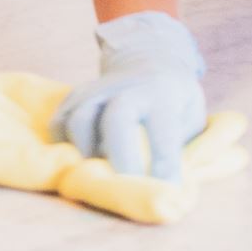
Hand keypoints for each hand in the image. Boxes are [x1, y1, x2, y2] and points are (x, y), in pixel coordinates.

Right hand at [52, 11, 209, 182]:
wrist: (148, 61)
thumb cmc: (175, 102)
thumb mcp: (192, 117)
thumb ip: (181, 147)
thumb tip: (168, 187)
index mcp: (162, 93)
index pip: (163, 130)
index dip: (164, 163)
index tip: (166, 189)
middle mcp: (126, 87)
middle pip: (116, 120)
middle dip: (122, 159)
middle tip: (128, 189)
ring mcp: (95, 90)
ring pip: (79, 122)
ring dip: (87, 155)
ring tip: (101, 175)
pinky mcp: (72, 97)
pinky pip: (59, 125)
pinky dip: (65, 148)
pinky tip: (81, 161)